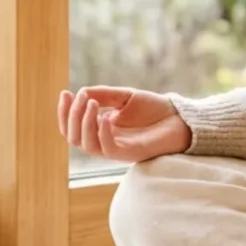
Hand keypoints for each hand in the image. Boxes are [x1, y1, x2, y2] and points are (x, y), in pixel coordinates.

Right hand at [58, 85, 191, 164]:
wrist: (180, 118)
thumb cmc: (154, 109)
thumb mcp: (125, 97)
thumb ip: (104, 95)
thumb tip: (81, 92)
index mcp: (101, 129)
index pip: (72, 127)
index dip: (64, 112)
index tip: (65, 92)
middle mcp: (105, 141)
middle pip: (73, 138)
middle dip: (71, 116)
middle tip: (80, 97)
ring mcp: (116, 149)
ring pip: (86, 145)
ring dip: (83, 123)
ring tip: (91, 103)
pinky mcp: (129, 153)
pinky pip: (107, 149)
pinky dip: (101, 133)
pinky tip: (105, 117)